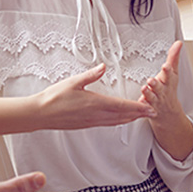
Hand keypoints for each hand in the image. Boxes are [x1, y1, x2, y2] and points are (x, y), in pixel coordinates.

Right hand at [34, 63, 152, 128]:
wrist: (40, 114)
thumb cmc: (54, 98)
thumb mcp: (74, 82)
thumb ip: (91, 75)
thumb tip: (103, 66)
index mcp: (95, 104)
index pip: (122, 106)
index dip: (138, 107)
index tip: (150, 107)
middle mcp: (96, 115)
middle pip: (123, 116)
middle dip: (139, 113)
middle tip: (152, 110)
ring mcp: (91, 122)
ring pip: (116, 122)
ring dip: (130, 118)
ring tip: (141, 115)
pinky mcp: (86, 125)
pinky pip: (108, 124)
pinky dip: (118, 121)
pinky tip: (121, 119)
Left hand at [139, 40, 184, 120]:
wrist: (169, 113)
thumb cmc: (169, 89)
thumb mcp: (173, 73)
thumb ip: (173, 57)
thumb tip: (179, 42)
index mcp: (168, 81)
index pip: (169, 75)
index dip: (167, 71)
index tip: (165, 66)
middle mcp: (162, 91)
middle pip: (159, 87)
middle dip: (155, 84)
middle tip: (151, 80)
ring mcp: (155, 101)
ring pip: (151, 98)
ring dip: (147, 93)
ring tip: (144, 88)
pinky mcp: (148, 109)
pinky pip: (144, 108)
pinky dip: (142, 106)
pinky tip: (139, 103)